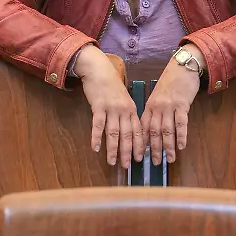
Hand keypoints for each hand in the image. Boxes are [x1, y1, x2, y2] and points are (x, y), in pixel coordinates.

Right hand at [75, 46, 144, 168]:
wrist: (99, 70)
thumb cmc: (112, 85)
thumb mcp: (124, 98)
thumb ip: (127, 113)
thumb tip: (130, 130)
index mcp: (132, 109)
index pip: (138, 130)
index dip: (139, 145)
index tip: (140, 158)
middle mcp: (124, 110)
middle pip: (127, 135)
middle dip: (127, 152)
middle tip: (127, 165)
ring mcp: (111, 109)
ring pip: (114, 133)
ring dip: (113, 149)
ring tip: (112, 162)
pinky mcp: (98, 107)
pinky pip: (98, 125)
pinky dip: (97, 137)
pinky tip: (95, 148)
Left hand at [140, 44, 202, 164]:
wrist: (183, 67)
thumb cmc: (171, 82)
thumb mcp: (158, 96)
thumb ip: (155, 111)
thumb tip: (152, 129)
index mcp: (149, 106)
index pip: (143, 127)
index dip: (141, 142)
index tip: (139, 155)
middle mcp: (157, 107)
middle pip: (154, 132)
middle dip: (153, 149)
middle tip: (154, 162)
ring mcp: (169, 106)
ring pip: (167, 130)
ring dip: (168, 146)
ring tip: (170, 159)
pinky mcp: (182, 104)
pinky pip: (181, 123)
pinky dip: (181, 136)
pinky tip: (182, 146)